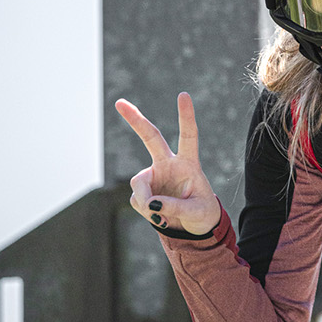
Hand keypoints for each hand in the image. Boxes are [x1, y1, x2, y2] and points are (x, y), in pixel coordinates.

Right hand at [116, 94, 220, 235]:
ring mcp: (154, 176)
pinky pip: (138, 202)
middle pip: (151, 138)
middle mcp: (168, 164)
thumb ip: (175, 207)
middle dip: (135, 120)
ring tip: (162, 218)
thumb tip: (151, 205)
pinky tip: (159, 219)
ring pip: (139, 185)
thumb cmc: (202, 213)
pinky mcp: (144, 191)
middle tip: (119, 102)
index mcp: (188, 163)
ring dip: (146, 204)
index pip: (188, 136)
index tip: (183, 94)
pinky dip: (147, 213)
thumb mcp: (196, 212)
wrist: (194, 227)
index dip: (185, 116)